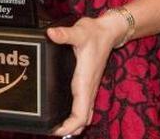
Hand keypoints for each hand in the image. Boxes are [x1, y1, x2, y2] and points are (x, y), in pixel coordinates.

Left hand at [46, 13, 127, 135]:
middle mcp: (88, 88)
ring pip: (85, 114)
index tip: (57, 131)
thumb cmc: (94, 33)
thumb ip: (65, 34)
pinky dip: (77, 116)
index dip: (70, 126)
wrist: (108, 31)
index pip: (81, 114)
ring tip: (57, 129)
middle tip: (51, 132)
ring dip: (74, 125)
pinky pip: (84, 106)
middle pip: (83, 119)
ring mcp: (89, 87)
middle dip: (70, 130)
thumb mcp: (79, 32)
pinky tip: (66, 116)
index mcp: (84, 82)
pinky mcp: (88, 84)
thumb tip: (51, 34)